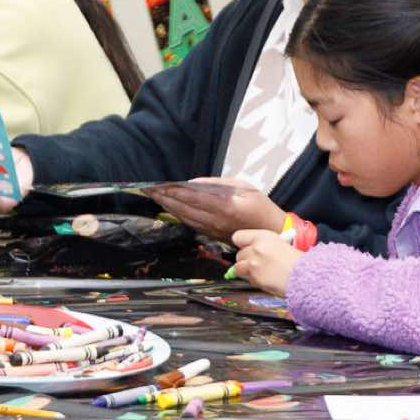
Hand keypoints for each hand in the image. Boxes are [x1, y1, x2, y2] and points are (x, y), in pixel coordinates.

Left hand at [149, 178, 285, 242]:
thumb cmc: (260, 206)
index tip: (159, 184)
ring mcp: (212, 230)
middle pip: (183, 208)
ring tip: (154, 196)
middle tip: (148, 189)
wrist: (271, 231)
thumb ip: (219, 184)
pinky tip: (169, 208)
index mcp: (224, 206)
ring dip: (168, 206)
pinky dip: (177, 215)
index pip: (193, 197)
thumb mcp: (244, 187)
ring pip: (184, 217)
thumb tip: (194, 184)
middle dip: (164, 197)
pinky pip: (190, 224)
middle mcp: (215, 220)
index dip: (174, 191)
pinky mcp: (211, 235)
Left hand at [230, 227, 303, 293]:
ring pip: (238, 268)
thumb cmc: (298, 261)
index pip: (238, 237)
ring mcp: (253, 264)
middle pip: (239, 254)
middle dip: (246, 260)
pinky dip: (254, 281)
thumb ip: (264, 245)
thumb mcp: (281, 244)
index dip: (242, 244)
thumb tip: (252, 249)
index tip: (245, 248)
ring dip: (246, 271)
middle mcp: (256, 248)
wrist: (306, 276)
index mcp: (263, 236)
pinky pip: (248, 279)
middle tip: (258, 263)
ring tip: (261, 272)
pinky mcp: (254, 278)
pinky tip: (267, 279)